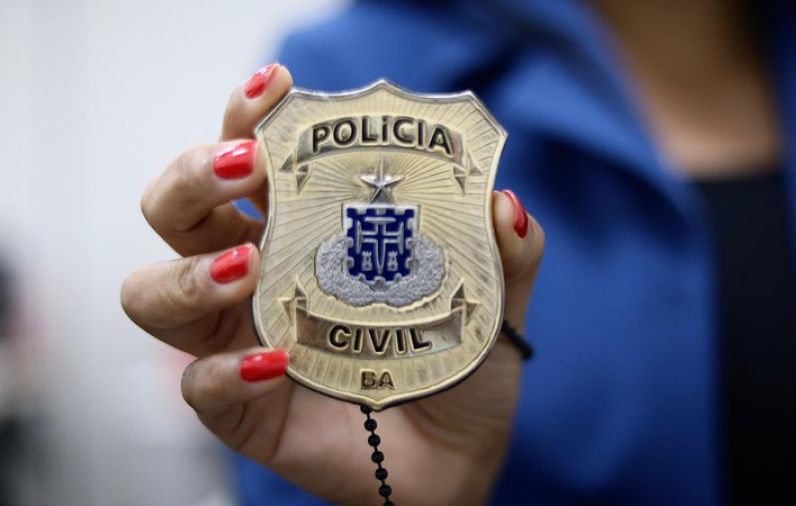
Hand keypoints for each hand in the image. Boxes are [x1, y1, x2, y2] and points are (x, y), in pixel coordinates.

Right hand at [121, 64, 543, 505]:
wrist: (456, 458)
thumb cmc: (459, 365)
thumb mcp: (495, 302)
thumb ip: (506, 252)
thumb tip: (503, 203)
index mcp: (301, 232)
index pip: (248, 160)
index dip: (246, 118)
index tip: (275, 88)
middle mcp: (254, 277)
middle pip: (176, 210)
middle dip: (193, 176)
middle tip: (245, 168)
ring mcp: (237, 341)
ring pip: (152, 293)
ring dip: (188, 272)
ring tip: (246, 267)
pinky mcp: (240, 408)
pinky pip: (197, 387)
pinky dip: (223, 373)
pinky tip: (277, 362)